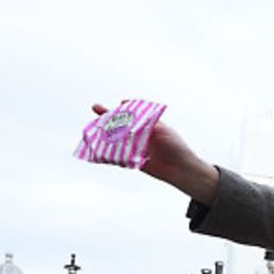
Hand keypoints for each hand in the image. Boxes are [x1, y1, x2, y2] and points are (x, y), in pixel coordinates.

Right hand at [89, 103, 219, 204]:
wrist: (182, 170)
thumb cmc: (177, 147)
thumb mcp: (164, 130)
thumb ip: (148, 121)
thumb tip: (134, 112)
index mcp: (149, 126)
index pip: (133, 114)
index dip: (124, 108)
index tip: (119, 103)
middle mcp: (141, 136)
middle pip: (120, 125)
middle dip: (107, 117)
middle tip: (95, 108)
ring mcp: (136, 148)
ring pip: (116, 139)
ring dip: (103, 135)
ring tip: (91, 128)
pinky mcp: (134, 161)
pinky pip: (118, 156)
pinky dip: (107, 153)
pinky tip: (96, 148)